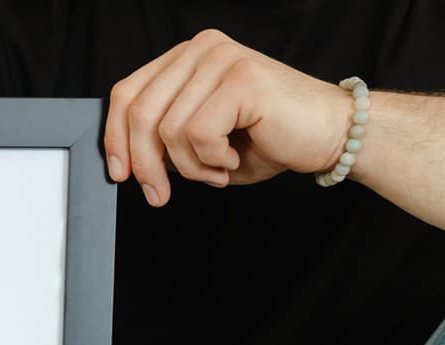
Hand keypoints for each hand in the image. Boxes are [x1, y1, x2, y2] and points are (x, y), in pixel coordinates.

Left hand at [105, 29, 351, 206]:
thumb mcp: (199, 142)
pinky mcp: (241, 79)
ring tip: (218, 169)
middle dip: (145, 164)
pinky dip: (210, 160)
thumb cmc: (268, 139)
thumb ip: (163, 140)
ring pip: (168, 129)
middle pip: (139, 112)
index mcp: (186, 58)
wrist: (329, 135)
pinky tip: (233, 159)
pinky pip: (197, 134)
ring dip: (190, 167)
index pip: (127, 93)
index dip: (115, 138)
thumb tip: (125, 160)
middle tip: (160, 194)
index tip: (120, 174)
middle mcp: (201, 49)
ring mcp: (222, 59)